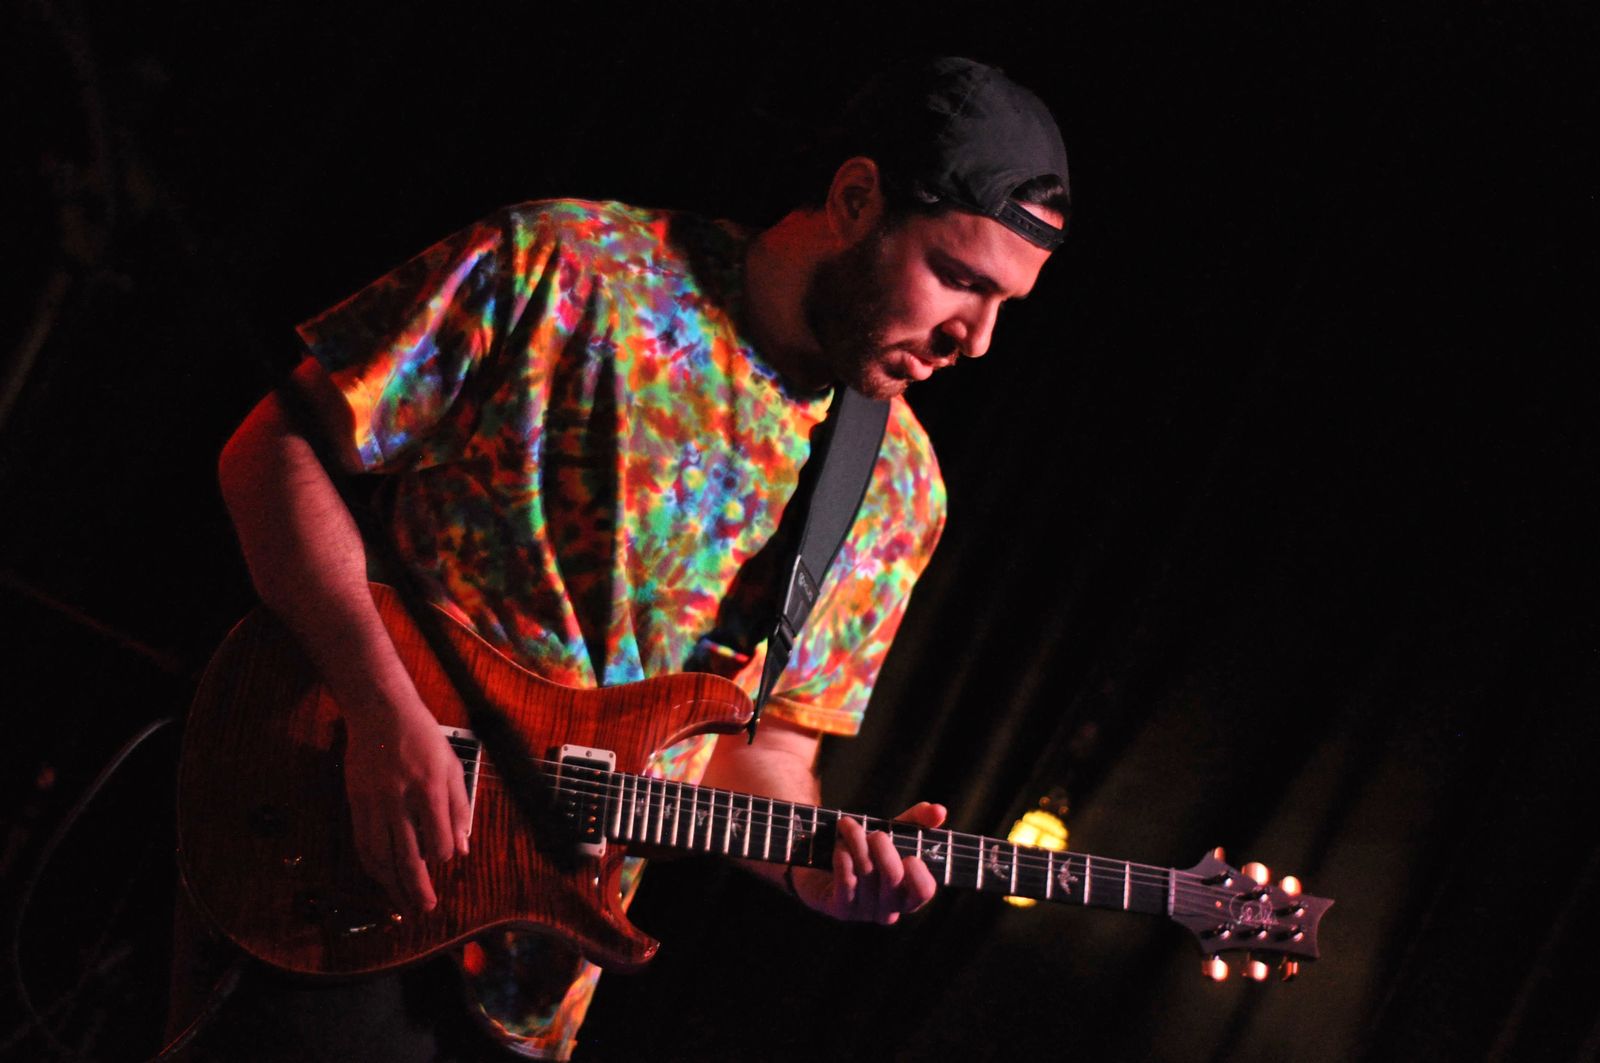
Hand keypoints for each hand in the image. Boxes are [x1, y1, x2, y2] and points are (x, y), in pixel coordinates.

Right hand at [342, 704, 470, 912]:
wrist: (380, 711)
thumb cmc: (423, 737)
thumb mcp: (452, 766)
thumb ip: (460, 809)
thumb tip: (462, 850)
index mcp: (430, 787)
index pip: (437, 838)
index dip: (442, 855)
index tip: (443, 858)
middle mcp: (400, 798)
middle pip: (407, 855)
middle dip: (417, 888)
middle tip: (425, 909)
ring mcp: (374, 801)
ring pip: (380, 856)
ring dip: (392, 885)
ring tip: (403, 904)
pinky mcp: (355, 802)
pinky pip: (363, 844)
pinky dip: (372, 866)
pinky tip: (381, 879)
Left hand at [798, 801, 946, 924]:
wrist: (821, 857)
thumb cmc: (864, 848)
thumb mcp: (893, 831)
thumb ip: (917, 821)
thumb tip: (940, 810)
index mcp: (907, 894)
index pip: (924, 891)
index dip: (919, 874)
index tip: (911, 855)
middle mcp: (888, 908)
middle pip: (893, 877)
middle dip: (883, 847)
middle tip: (874, 832)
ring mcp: (863, 912)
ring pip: (866, 873)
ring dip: (856, 842)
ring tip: (847, 825)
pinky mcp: (839, 909)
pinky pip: (846, 881)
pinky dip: (843, 857)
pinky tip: (839, 844)